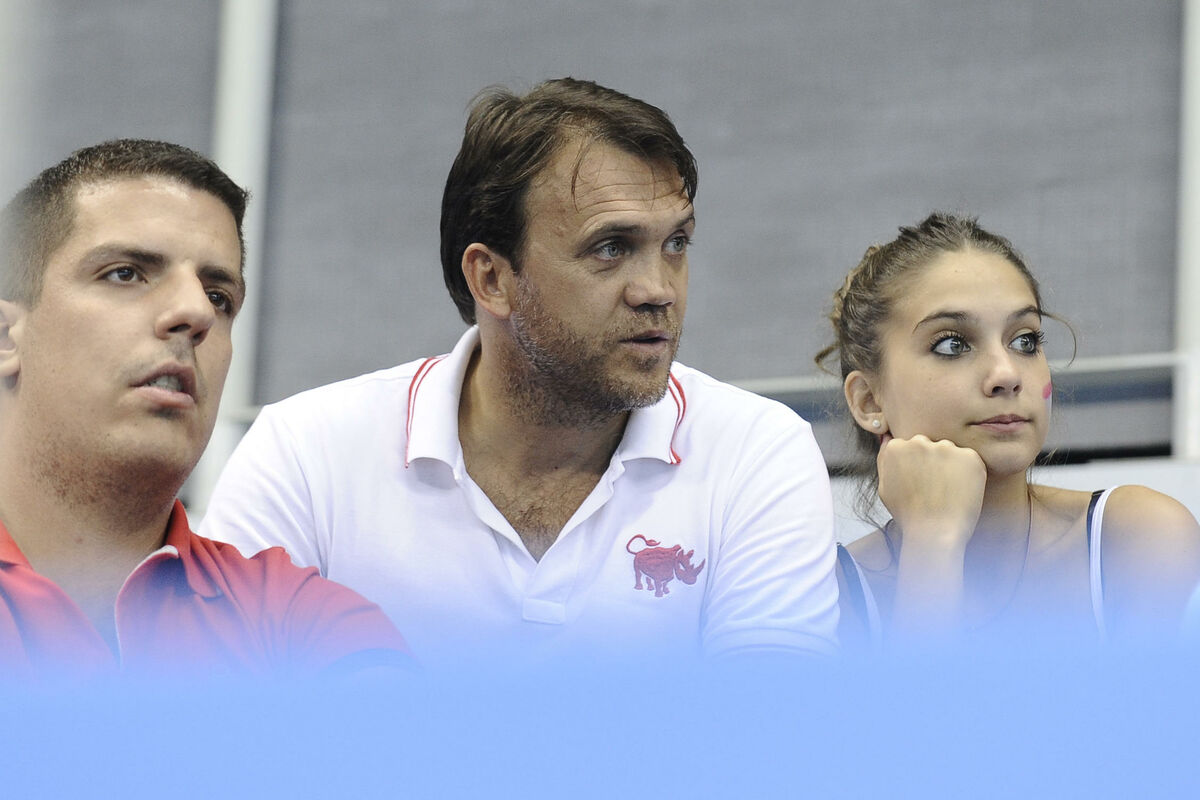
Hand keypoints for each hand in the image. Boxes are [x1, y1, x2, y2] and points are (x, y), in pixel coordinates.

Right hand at [876, 433, 986, 554]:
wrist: (935, 533)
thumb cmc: (908, 514)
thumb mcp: (885, 486)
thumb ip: (884, 458)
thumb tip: (887, 437)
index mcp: (896, 447)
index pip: (910, 447)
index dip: (915, 466)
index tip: (919, 483)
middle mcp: (919, 441)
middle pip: (929, 445)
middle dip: (932, 461)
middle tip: (934, 488)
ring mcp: (946, 447)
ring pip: (949, 451)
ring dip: (950, 466)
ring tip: (947, 492)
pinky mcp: (969, 456)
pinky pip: (969, 460)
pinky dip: (968, 473)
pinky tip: (960, 492)